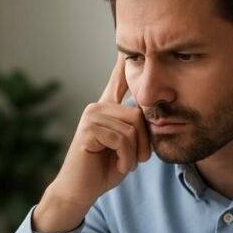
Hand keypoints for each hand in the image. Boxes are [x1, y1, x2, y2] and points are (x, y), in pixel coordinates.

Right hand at [33, 55, 151, 232]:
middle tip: (136, 159)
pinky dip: (125, 158)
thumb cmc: (105, 169)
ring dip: (134, 153)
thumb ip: (137, 129)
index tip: (128, 42)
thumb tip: (152, 115)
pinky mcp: (88, 129)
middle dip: (144, 141)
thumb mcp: (128, 146)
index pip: (118, 79)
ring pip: (132, 127)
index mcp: (108, 109)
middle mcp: (98, 107)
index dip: (124, 62)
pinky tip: (117, 165)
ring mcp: (91, 116)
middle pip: (139, 113)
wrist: (80, 190)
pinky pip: (122, 139)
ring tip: (124, 163)